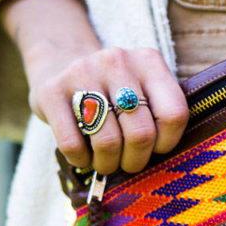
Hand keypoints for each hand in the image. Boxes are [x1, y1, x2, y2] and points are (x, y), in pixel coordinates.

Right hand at [26, 44, 188, 173]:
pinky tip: (83, 155)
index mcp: (149, 62)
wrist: (59, 60)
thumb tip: (166, 160)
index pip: (174, 114)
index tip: (155, 148)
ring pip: (108, 142)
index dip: (167, 142)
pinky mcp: (51, 91)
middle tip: (128, 164)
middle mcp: (117, 62)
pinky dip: (81, 159)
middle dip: (136, 160)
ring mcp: (82, 73)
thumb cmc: (112, 89)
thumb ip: (159, 111)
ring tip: (105, 163)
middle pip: (140, 133)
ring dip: (108, 163)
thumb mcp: (142, 86)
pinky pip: (72, 143)